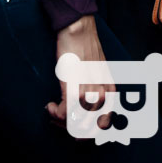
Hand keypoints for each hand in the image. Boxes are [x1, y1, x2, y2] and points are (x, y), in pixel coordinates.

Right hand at [47, 16, 112, 133]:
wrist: (79, 30)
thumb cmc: (86, 48)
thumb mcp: (99, 71)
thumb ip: (97, 88)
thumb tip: (85, 106)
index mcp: (111, 91)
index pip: (104, 125)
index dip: (88, 131)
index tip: (75, 126)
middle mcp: (102, 94)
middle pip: (88, 128)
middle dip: (72, 129)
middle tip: (60, 120)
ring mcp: (89, 91)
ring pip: (75, 123)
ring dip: (60, 120)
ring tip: (54, 112)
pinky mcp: (74, 87)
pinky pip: (65, 113)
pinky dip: (55, 113)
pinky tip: (50, 106)